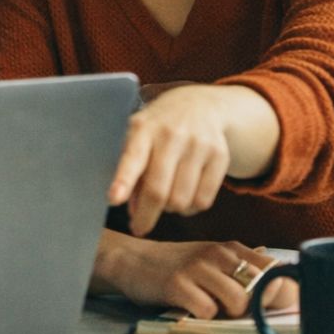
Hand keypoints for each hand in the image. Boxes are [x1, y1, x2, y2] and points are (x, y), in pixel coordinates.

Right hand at [102, 234, 297, 318]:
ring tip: (212, 308)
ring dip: (229, 313)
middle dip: (255, 306)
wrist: (132, 260)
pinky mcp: (177, 285)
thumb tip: (284, 287)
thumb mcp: (214, 260)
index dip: (281, 292)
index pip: (276, 270)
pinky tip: (191, 307)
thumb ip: (245, 270)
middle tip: (235, 308)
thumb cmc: (179, 266)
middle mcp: (218, 254)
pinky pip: (207, 310)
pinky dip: (203, 315)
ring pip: (238, 300)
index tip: (271, 304)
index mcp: (232, 249)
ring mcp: (197, 268)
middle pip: (261, 287)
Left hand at [109, 84, 230, 235]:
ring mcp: (198, 144)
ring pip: (181, 201)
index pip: (132, 157)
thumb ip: (131, 171)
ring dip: (169, 210)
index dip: (123, 181)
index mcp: (144, 128)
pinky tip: (184, 197)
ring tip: (165, 199)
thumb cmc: (158, 129)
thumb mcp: (137, 137)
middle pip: (158, 190)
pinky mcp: (220, 156)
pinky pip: (203, 201)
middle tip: (139, 228)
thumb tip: (133, 209)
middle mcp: (172, 134)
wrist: (200, 105)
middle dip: (146, 216)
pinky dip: (190, 209)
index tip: (113, 199)